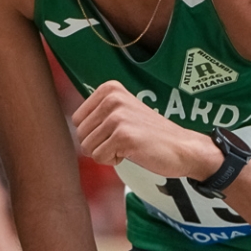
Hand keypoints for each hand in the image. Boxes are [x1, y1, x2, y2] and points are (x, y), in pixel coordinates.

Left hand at [72, 81, 221, 178]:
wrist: (183, 147)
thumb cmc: (149, 134)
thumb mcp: (121, 112)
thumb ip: (96, 114)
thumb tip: (66, 125)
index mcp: (109, 89)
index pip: (77, 120)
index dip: (94, 133)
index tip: (117, 130)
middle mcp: (112, 99)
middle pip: (80, 134)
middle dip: (99, 144)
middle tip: (125, 140)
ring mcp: (118, 117)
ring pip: (87, 148)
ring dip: (107, 153)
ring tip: (129, 145)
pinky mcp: (123, 136)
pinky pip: (99, 157)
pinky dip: (114, 161)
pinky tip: (133, 152)